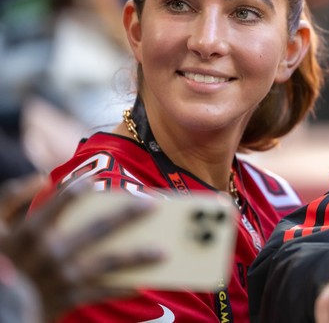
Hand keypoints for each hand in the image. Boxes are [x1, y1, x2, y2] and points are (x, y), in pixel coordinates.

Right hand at [0, 177, 162, 320]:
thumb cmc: (0, 263)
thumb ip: (11, 199)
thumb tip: (39, 177)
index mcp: (32, 232)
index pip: (62, 202)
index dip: (80, 189)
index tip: (97, 180)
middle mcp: (51, 253)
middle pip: (98, 229)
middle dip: (129, 215)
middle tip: (153, 205)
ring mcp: (63, 277)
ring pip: (108, 263)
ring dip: (139, 256)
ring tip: (164, 252)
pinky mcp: (68, 298)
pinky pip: (101, 292)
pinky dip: (122, 288)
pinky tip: (141, 285)